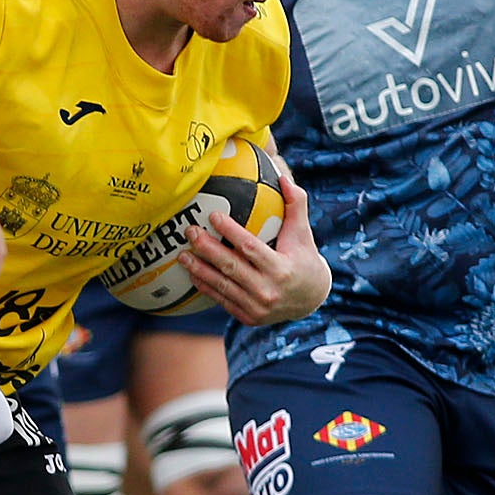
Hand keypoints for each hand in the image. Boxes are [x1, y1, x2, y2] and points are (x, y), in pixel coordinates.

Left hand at [183, 167, 330, 325]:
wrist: (312, 299)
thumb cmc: (304, 258)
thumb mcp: (304, 233)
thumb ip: (296, 205)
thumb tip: (283, 177)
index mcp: (282, 269)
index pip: (251, 248)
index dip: (230, 232)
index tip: (213, 215)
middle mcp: (269, 291)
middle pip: (231, 267)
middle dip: (207, 248)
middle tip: (190, 231)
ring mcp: (258, 307)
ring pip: (222, 286)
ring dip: (199, 269)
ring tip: (182, 254)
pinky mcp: (249, 317)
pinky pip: (223, 300)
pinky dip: (206, 287)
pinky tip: (192, 273)